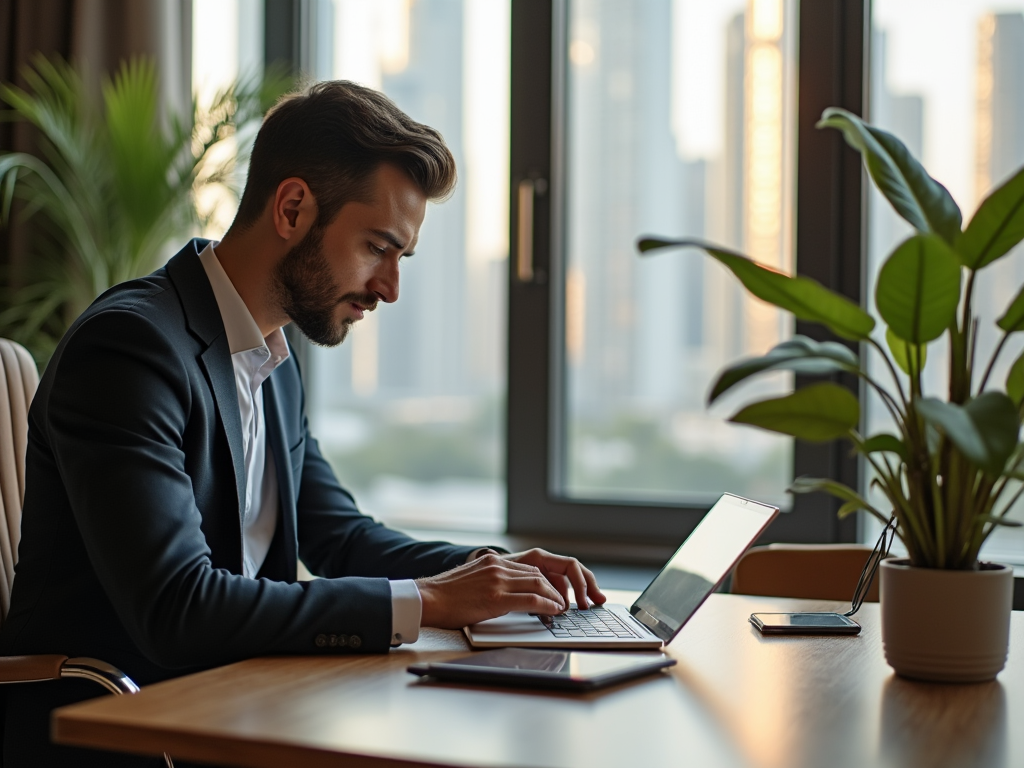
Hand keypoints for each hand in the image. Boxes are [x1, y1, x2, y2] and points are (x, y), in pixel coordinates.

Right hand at [416, 549, 605, 628]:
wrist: (426, 599)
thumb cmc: (447, 597)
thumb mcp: (475, 580)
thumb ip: (496, 581)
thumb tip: (518, 594)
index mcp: (495, 560)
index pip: (534, 565)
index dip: (553, 578)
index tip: (565, 590)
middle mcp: (499, 565)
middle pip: (542, 571)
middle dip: (563, 586)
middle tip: (575, 599)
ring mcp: (498, 579)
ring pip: (540, 583)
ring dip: (557, 597)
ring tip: (566, 608)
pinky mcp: (496, 596)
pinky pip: (531, 598)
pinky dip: (548, 605)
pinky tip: (555, 611)